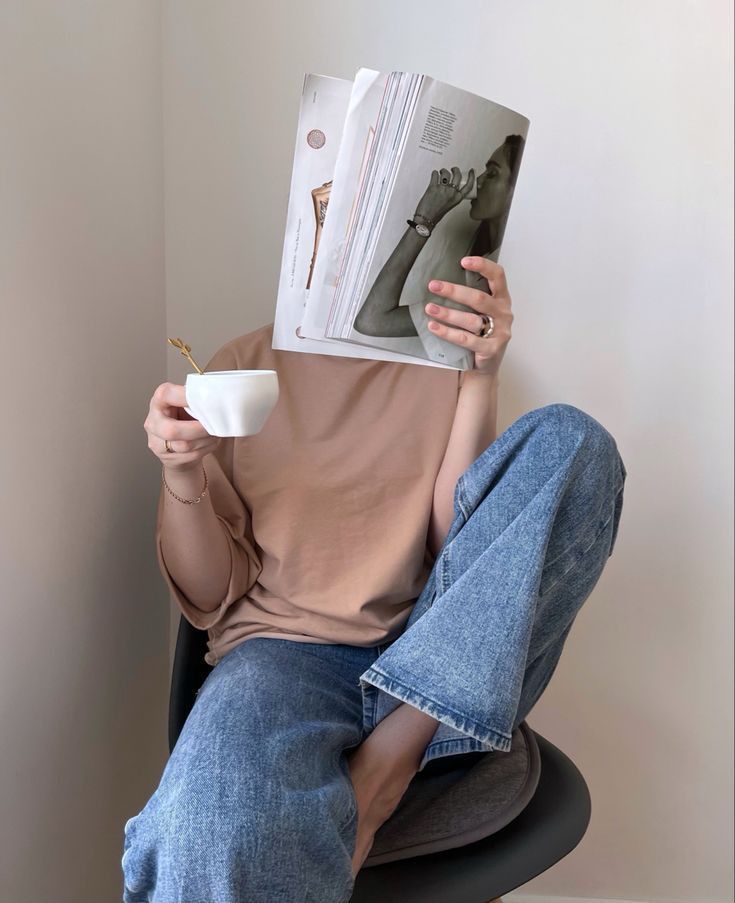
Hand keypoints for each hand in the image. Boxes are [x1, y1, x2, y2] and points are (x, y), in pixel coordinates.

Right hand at [144, 383, 220, 469]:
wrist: (177, 442)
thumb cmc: (185, 416)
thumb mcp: (186, 403)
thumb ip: (195, 400)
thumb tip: (217, 397)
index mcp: (159, 401)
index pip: (166, 395)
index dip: (187, 397)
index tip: (208, 398)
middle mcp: (153, 422)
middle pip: (172, 430)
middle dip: (199, 429)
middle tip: (215, 424)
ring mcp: (157, 442)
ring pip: (184, 445)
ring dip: (206, 439)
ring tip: (217, 431)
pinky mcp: (168, 458)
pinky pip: (192, 455)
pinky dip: (208, 447)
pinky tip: (212, 440)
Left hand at [414, 167, 474, 224]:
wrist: (426, 219)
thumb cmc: (436, 215)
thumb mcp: (450, 205)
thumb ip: (452, 196)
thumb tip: (451, 188)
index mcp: (457, 198)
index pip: (468, 185)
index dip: (471, 176)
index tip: (471, 171)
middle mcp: (451, 193)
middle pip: (457, 175)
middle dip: (455, 170)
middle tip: (453, 169)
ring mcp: (442, 189)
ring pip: (446, 173)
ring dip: (443, 171)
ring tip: (441, 173)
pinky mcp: (433, 187)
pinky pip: (435, 174)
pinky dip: (434, 173)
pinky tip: (434, 175)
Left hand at [424, 256, 512, 379]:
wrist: (487, 367)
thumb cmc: (481, 335)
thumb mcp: (482, 313)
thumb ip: (471, 298)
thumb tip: (442, 282)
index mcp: (502, 299)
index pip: (498, 276)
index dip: (483, 266)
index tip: (463, 261)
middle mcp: (504, 314)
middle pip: (479, 299)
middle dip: (454, 291)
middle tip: (434, 286)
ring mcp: (500, 333)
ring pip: (471, 320)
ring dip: (448, 313)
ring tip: (430, 308)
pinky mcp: (491, 350)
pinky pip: (466, 339)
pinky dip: (448, 333)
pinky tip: (433, 327)